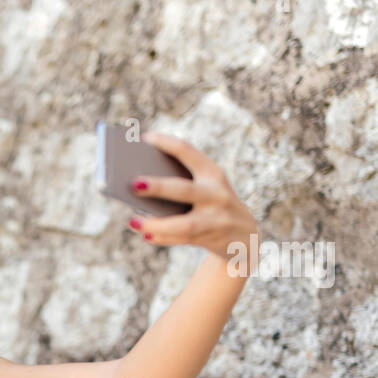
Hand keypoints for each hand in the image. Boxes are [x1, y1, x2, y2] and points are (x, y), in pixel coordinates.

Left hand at [127, 131, 258, 260]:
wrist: (244, 236)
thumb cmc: (212, 205)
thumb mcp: (206, 188)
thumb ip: (181, 184)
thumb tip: (140, 187)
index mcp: (213, 173)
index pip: (188, 152)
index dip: (166, 144)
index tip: (143, 138)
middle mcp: (217, 194)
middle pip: (185, 190)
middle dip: (159, 187)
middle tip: (134, 184)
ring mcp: (216, 219)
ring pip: (184, 223)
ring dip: (157, 223)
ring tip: (133, 222)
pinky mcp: (212, 239)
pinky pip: (183, 239)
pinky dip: (163, 238)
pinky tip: (146, 235)